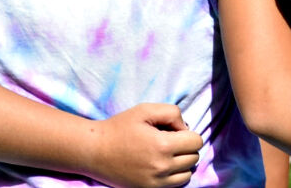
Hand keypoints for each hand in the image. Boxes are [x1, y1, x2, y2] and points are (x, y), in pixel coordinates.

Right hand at [84, 103, 202, 187]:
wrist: (94, 151)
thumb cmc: (120, 127)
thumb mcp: (146, 110)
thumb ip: (172, 113)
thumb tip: (186, 128)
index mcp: (163, 145)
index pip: (196, 142)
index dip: (187, 133)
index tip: (173, 131)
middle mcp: (161, 167)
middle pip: (194, 157)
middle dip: (186, 147)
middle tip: (168, 141)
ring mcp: (154, 182)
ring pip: (187, 173)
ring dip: (182, 162)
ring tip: (166, 154)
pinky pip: (175, 185)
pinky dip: (174, 175)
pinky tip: (161, 164)